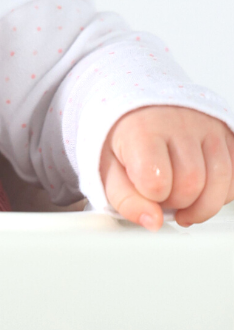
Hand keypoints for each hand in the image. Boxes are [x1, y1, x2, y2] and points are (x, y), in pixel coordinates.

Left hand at [100, 106, 233, 228]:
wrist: (140, 106)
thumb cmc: (124, 136)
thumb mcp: (107, 165)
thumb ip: (123, 197)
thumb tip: (152, 223)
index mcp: (143, 129)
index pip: (156, 182)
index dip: (150, 197)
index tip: (143, 190)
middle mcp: (179, 124)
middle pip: (191, 184)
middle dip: (176, 202)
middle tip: (161, 196)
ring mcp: (206, 127)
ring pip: (220, 183)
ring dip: (202, 205)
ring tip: (182, 202)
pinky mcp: (226, 134)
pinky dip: (221, 194)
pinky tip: (201, 192)